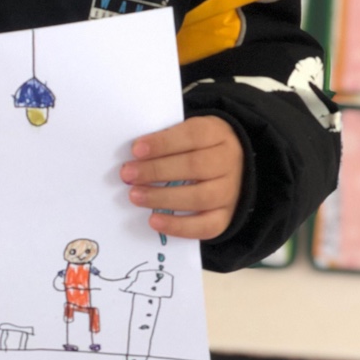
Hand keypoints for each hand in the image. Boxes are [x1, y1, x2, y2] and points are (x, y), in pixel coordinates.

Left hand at [120, 116, 243, 240]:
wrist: (232, 167)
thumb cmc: (197, 147)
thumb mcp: (187, 132)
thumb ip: (166, 139)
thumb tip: (135, 155)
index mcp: (216, 133)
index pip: (192, 135)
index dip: (163, 143)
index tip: (136, 150)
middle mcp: (228, 162)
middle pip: (194, 166)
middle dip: (156, 171)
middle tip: (128, 174)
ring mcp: (230, 191)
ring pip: (200, 197)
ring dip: (162, 198)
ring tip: (135, 195)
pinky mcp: (226, 216)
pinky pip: (206, 226)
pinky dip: (178, 226)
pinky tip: (154, 221)